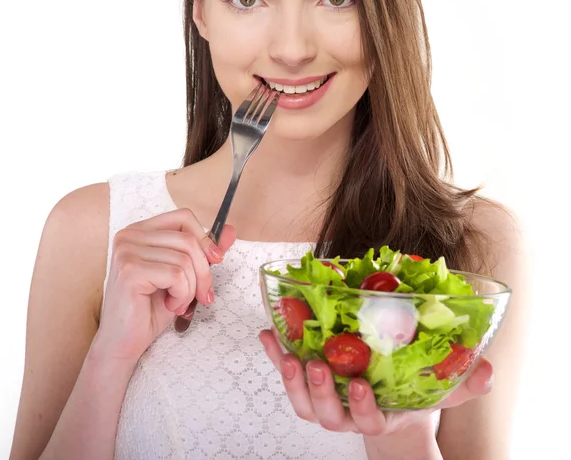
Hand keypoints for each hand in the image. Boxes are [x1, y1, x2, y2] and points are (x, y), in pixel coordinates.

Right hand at [92, 209, 235, 363]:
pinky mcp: (130, 270)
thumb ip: (204, 251)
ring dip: (191, 288)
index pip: (184, 217)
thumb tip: (231, 231)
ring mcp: (127, 251)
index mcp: (141, 230)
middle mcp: (130, 235)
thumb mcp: (184, 275)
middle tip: (202, 295)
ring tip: (179, 303)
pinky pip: (176, 275)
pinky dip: (182, 295)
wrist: (125, 343)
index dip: (205, 239)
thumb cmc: (152, 309)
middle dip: (204, 271)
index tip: (215, 261)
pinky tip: (171, 305)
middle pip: (188, 239)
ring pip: (184, 259)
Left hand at [259, 329, 492, 436]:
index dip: (362, 408)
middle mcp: (347, 414)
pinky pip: (288, 374)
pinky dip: (275, 356)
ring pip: (302, 401)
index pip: (368, 422)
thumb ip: (462, 383)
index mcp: (378, 417)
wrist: (388, 399)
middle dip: (320, 392)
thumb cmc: (411, 393)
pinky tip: (268, 335)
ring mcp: (325, 401)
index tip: (361, 387)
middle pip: (327, 415)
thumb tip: (488, 368)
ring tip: (285, 352)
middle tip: (317, 365)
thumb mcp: (439, 389)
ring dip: (290, 378)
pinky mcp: (308, 383)